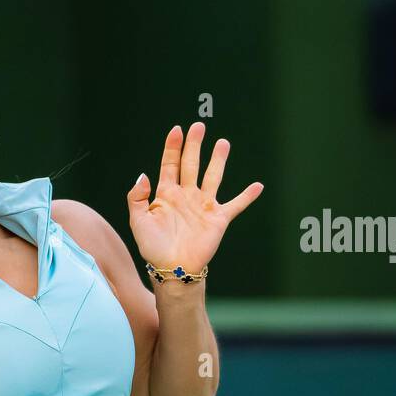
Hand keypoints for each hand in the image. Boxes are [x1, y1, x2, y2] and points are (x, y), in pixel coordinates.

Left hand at [126, 122, 262, 272]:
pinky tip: (258, 186)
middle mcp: (186, 196)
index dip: (173, 147)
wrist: (172, 269)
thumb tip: (143, 175)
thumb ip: (136, 197)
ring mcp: (203, 206)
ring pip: (213, 177)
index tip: (177, 129)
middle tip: (199, 126)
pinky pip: (236, 205)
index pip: (170, 164)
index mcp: (166, 194)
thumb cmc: (153, 247)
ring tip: (223, 143)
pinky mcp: (218, 219)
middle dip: (195, 145)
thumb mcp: (138, 221)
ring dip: (218, 160)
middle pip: (191, 164)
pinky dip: (247, 196)